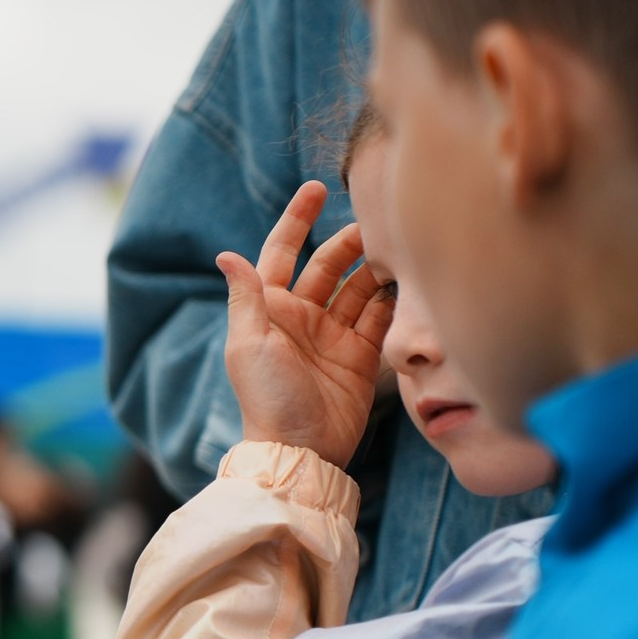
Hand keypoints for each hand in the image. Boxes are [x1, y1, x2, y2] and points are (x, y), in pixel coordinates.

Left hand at [218, 181, 391, 468]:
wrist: (300, 450)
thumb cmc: (267, 397)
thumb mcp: (249, 344)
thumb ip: (245, 297)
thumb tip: (226, 254)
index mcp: (269, 309)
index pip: (282, 253)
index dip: (298, 220)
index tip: (317, 188)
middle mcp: (301, 317)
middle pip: (329, 265)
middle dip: (351, 241)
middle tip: (379, 221)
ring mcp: (333, 335)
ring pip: (359, 287)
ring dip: (377, 266)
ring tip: (401, 245)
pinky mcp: (360, 355)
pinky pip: (380, 317)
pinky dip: (394, 298)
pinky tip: (410, 279)